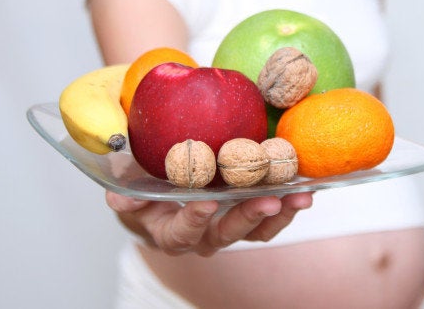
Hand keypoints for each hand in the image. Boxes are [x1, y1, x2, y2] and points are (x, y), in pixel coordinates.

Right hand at [105, 191, 312, 256]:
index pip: (182, 233)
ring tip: (301, 196)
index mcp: (172, 233)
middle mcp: (203, 237)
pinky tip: (304, 187)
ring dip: (280, 213)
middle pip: (228, 234)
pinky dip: (289, 203)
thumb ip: (126, 193)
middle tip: (271, 200)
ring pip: (257, 230)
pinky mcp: (249, 217)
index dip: (193, 220)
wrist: (163, 197)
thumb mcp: (129, 190)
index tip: (206, 203)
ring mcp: (229, 228)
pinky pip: (272, 217)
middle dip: (250, 216)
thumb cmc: (145, 191)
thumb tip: (119, 197)